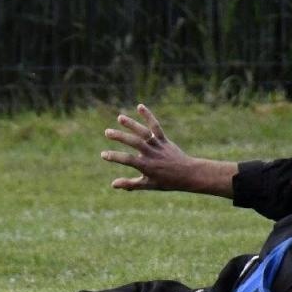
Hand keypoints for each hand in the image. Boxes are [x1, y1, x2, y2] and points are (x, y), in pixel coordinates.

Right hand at [100, 104, 235, 195]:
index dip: (115, 157)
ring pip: (143, 133)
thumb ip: (130, 184)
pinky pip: (155, 126)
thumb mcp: (148, 185)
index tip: (103, 154)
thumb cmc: (167, 182)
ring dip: (132, 124)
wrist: (188, 174)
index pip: (128, 160)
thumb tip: (113, 184)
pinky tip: (139, 106)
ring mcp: (158, 145)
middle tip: (107, 132)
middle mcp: (152, 153)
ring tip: (120, 118)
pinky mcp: (164, 139)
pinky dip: (148, 116)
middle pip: (134, 143)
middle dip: (120, 137)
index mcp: (146, 166)